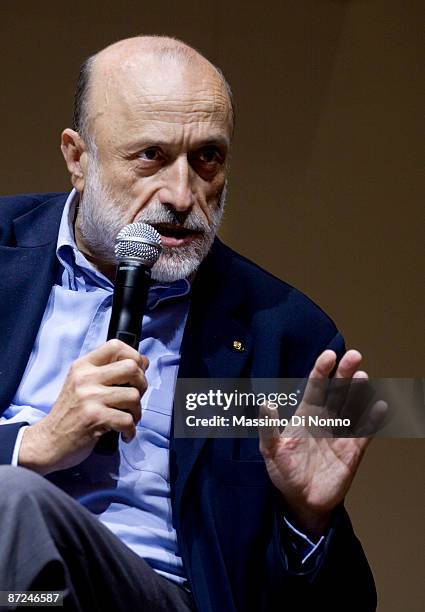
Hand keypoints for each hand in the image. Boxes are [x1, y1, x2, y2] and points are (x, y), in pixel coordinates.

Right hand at [18, 339, 147, 474]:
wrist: (49, 441)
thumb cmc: (71, 414)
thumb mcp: (84, 385)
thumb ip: (110, 371)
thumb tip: (143, 361)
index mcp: (83, 366)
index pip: (115, 345)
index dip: (133, 356)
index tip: (136, 372)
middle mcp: (86, 377)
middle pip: (131, 367)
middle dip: (142, 384)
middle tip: (133, 399)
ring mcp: (89, 397)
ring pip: (133, 395)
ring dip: (136, 412)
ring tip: (128, 419)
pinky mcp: (94, 417)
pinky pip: (127, 420)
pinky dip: (130, 430)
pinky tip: (124, 433)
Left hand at [259, 350, 378, 537]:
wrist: (301, 501)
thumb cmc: (284, 472)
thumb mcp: (270, 451)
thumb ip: (268, 428)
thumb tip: (265, 404)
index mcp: (305, 414)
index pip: (315, 386)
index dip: (322, 369)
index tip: (328, 354)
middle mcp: (325, 418)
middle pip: (337, 390)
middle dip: (345, 372)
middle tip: (354, 355)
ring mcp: (340, 433)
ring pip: (353, 406)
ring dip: (358, 391)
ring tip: (362, 376)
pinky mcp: (353, 450)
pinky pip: (364, 431)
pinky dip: (372, 419)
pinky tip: (379, 406)